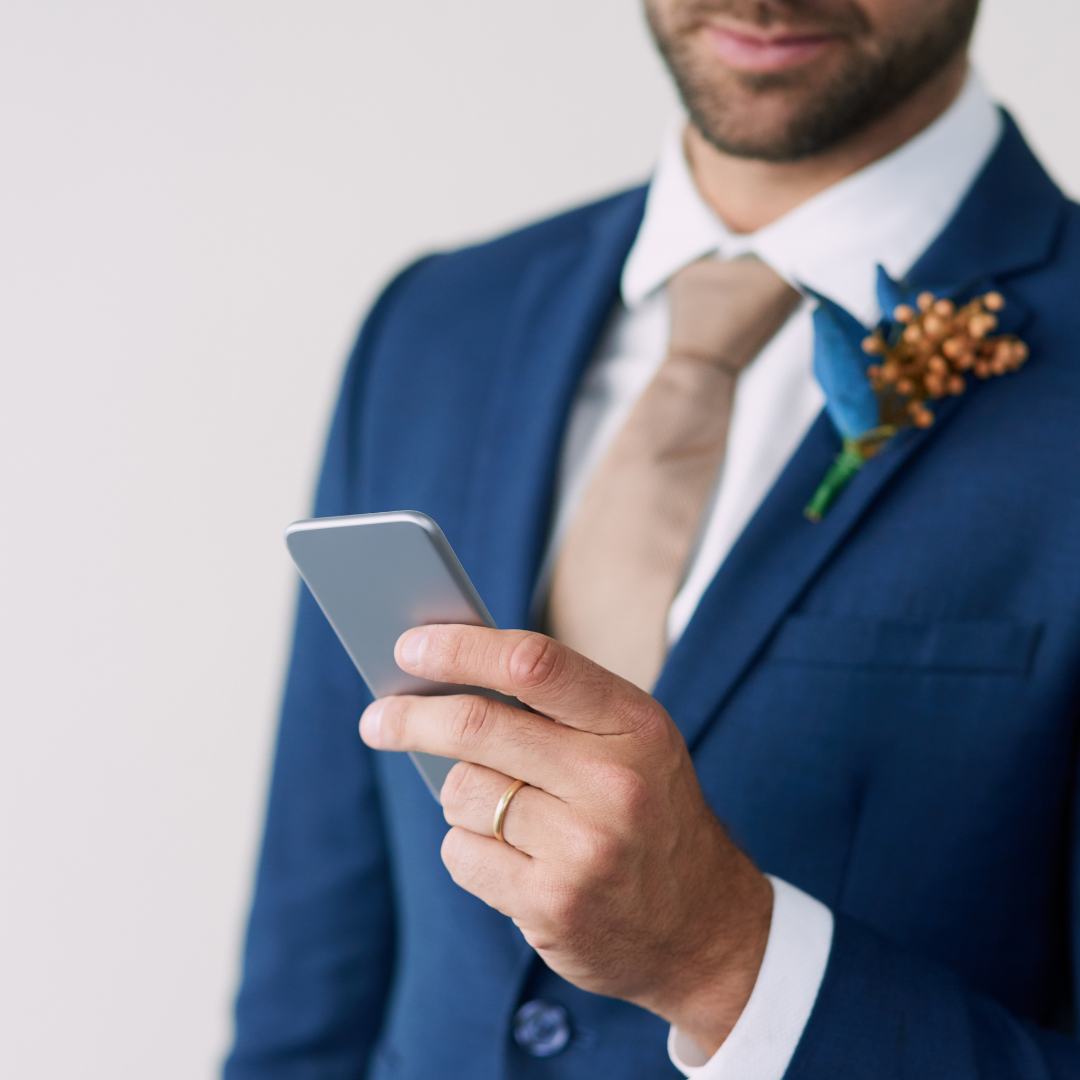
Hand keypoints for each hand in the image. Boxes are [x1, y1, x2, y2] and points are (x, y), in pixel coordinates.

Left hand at [359, 625, 771, 1053]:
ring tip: (499, 809)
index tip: (410, 646)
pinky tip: (510, 857)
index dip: (462, 648)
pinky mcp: (553, 904)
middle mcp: (614, 781)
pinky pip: (462, 854)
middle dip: (411, 717)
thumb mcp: (632, 741)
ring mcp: (584, 847)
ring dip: (459, 795)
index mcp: (634, 724)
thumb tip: (442, 673)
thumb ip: (556, 704)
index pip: (534, 664)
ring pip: (463, 792)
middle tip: (377, 717)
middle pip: (478, 727)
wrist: (704, 926)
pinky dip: (468, 848)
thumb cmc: (648, 811)